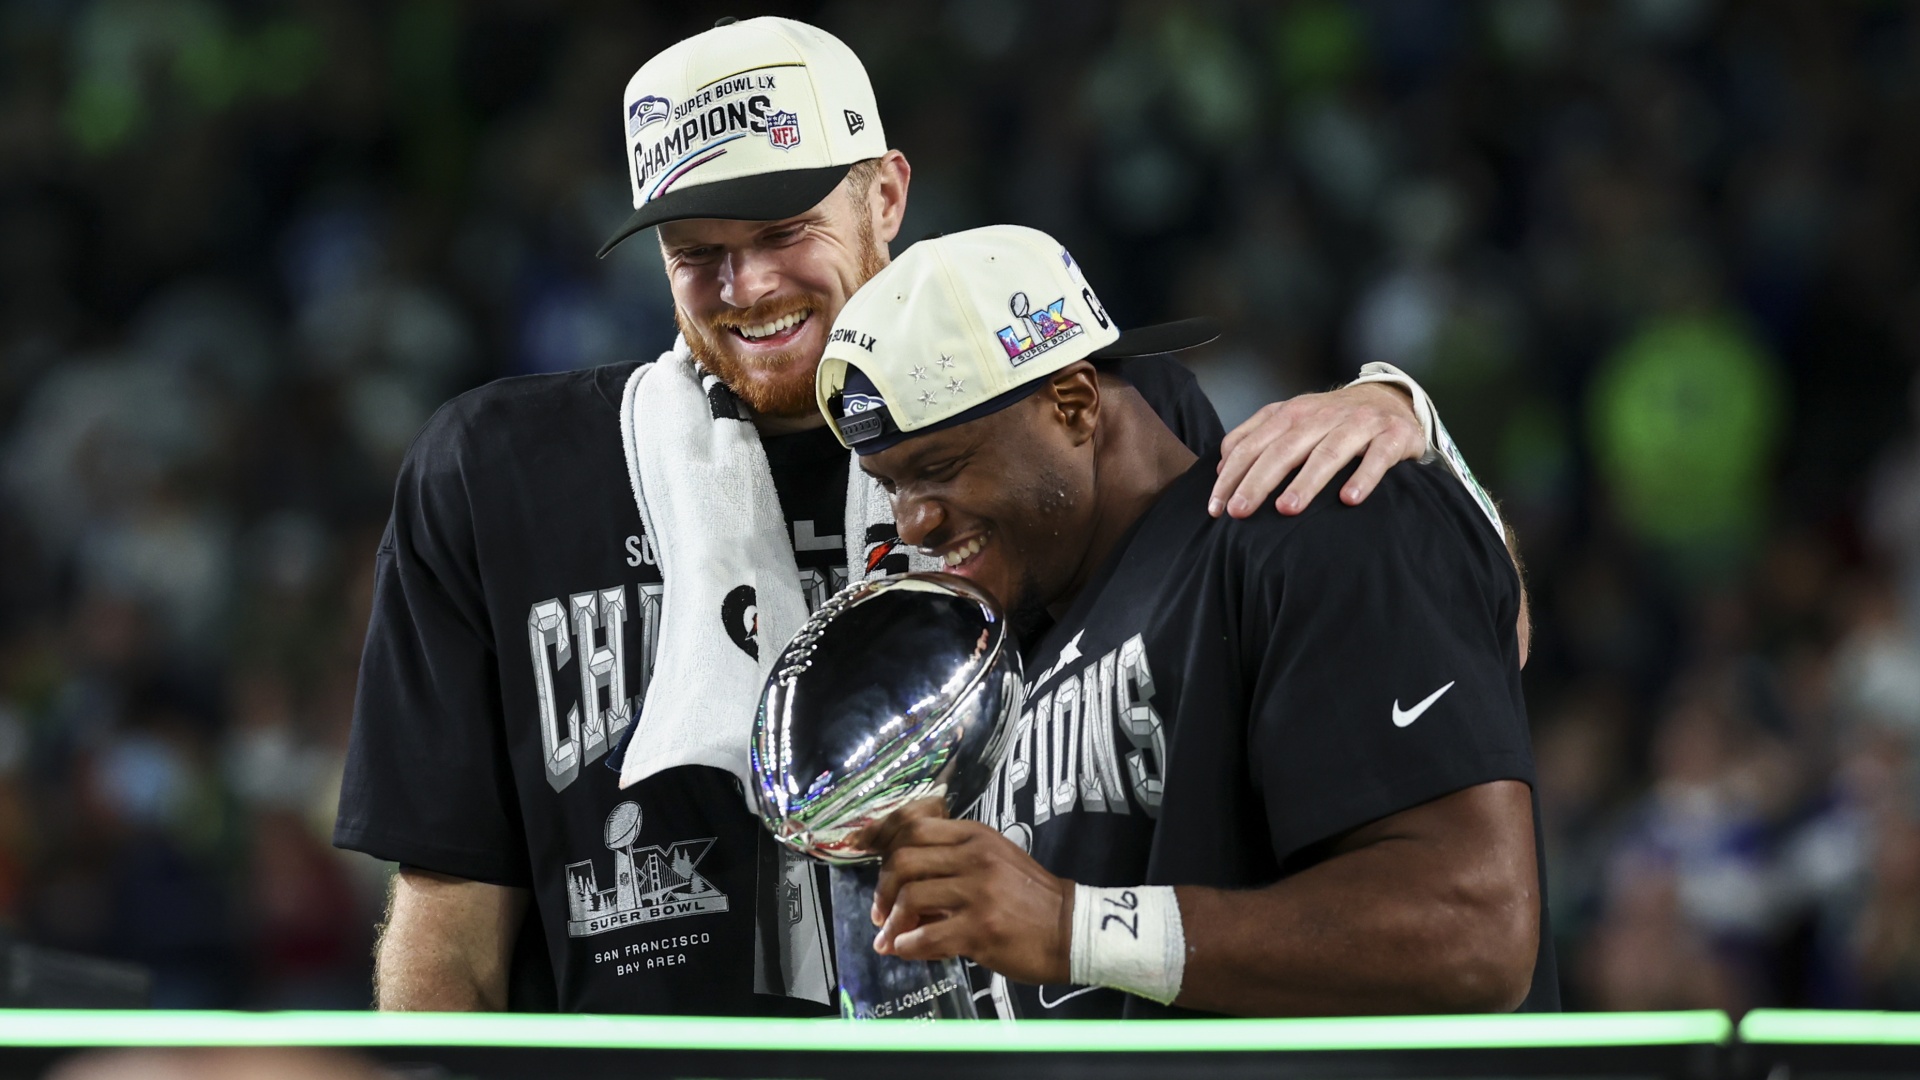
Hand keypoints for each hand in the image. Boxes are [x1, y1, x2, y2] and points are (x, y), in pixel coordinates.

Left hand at [858, 798, 1073, 985]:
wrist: (1072, 930)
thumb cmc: (1030, 897)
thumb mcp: (994, 861)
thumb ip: (952, 862)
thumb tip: (902, 883)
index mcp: (975, 835)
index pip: (913, 824)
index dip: (879, 839)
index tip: (861, 851)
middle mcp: (974, 856)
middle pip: (903, 858)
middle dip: (882, 887)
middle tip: (880, 911)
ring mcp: (978, 891)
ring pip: (911, 896)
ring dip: (892, 921)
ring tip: (891, 936)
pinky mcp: (981, 928)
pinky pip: (928, 935)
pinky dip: (908, 945)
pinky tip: (907, 950)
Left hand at [1209, 383, 1424, 517]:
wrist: (1391, 400)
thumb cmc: (1333, 420)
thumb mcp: (1292, 421)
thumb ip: (1256, 438)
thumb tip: (1222, 466)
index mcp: (1292, 413)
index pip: (1253, 444)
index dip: (1232, 474)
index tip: (1216, 507)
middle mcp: (1322, 416)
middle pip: (1284, 449)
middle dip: (1258, 480)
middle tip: (1240, 511)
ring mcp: (1358, 424)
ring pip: (1328, 452)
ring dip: (1306, 481)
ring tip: (1287, 509)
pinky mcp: (1392, 436)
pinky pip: (1377, 458)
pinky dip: (1363, 477)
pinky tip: (1349, 500)